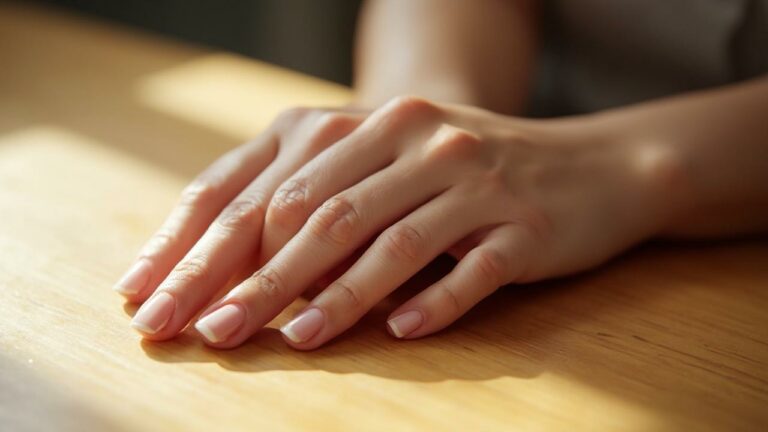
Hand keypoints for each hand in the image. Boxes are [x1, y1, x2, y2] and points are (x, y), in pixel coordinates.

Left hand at [117, 96, 664, 348]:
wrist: (590, 165)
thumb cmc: (469, 173)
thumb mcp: (393, 167)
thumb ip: (322, 199)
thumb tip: (235, 269)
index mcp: (369, 124)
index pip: (266, 185)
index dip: (203, 242)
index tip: (157, 295)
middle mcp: (417, 140)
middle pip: (317, 215)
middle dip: (252, 279)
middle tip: (205, 331)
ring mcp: (475, 179)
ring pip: (390, 241)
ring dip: (335, 296)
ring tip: (292, 340)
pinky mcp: (525, 223)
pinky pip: (472, 269)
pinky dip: (434, 302)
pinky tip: (400, 332)